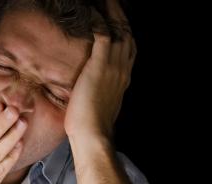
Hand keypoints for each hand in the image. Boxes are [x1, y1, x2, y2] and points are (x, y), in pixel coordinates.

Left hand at [64, 0, 135, 140]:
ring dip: (112, 12)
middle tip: (114, 3)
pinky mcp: (99, 65)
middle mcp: (122, 69)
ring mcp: (113, 66)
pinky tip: (92, 11)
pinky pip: (102, 34)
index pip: (128, 50)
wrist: (93, 134)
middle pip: (127, 35)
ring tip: (106, 0)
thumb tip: (93, 94)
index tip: (119, 25)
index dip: (124, 35)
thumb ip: (101, 94)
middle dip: (121, 17)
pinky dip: (98, 20)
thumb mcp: (101, 107)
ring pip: (118, 29)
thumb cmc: (91, 127)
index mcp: (123, 80)